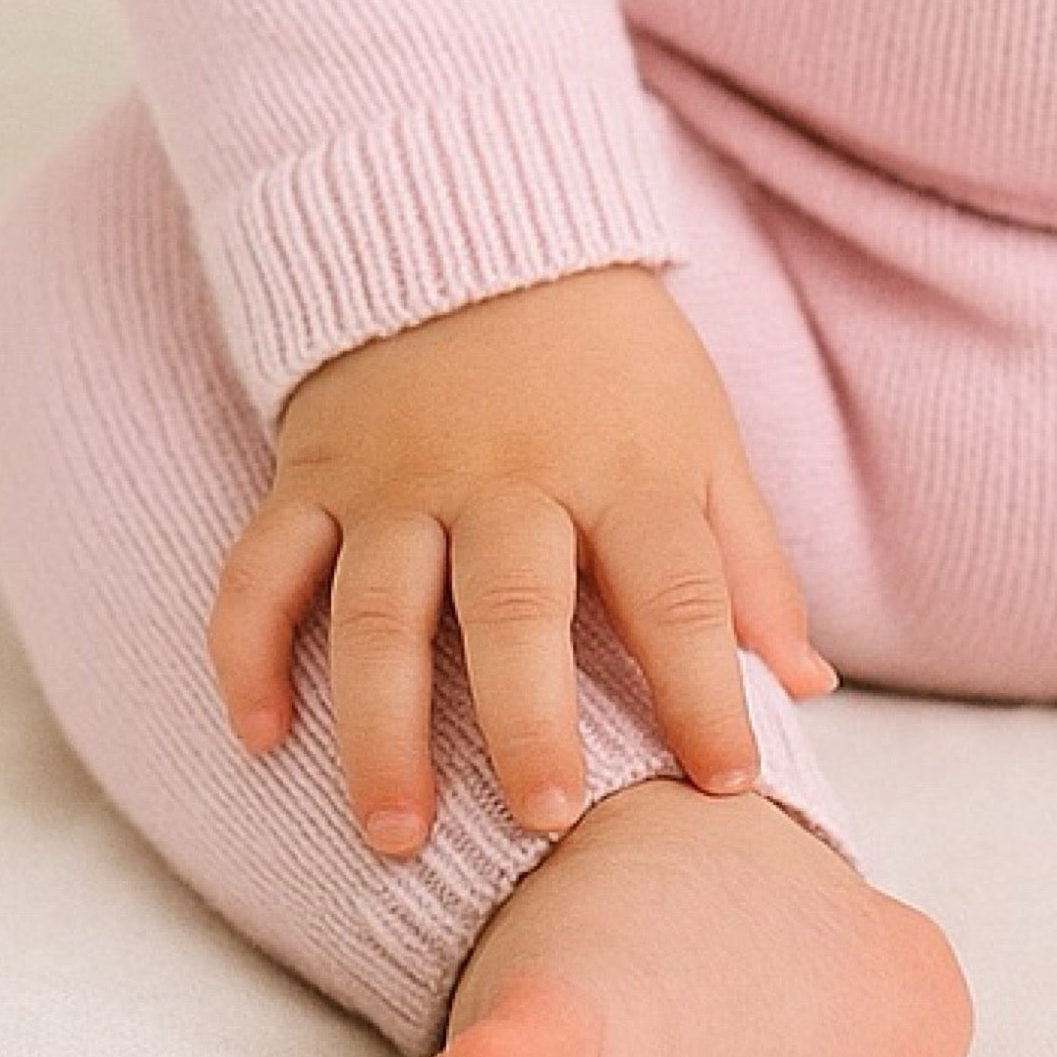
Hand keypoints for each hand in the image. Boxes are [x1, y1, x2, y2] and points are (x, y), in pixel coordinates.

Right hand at [206, 263, 835, 855]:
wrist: (475, 223)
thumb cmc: (608, 361)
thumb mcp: (701, 437)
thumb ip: (748, 565)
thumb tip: (807, 685)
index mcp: (623, 468)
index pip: (677, 589)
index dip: (708, 687)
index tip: (729, 785)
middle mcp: (508, 478)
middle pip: (517, 607)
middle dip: (530, 718)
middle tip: (547, 820)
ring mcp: (399, 478)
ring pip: (380, 612)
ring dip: (382, 725)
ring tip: (395, 833)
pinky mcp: (312, 472)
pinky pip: (264, 568)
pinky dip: (248, 651)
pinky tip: (260, 737)